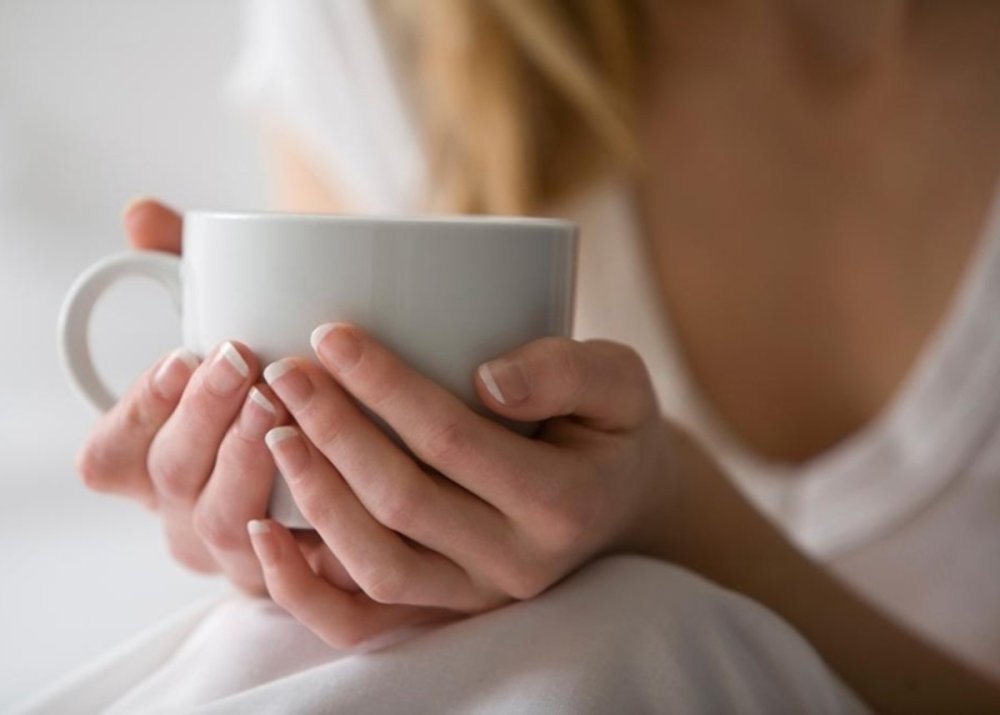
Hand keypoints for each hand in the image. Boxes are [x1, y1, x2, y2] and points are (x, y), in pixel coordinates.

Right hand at [74, 200, 347, 595]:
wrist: (359, 457)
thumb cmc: (271, 383)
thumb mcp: (230, 323)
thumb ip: (184, 270)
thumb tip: (141, 214)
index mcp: (155, 463)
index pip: (111, 456)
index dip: (138, 409)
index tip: (182, 355)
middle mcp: (185, 512)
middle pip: (172, 481)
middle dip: (204, 418)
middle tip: (246, 365)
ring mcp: (237, 553)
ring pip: (223, 526)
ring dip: (249, 463)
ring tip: (285, 409)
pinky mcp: (294, 579)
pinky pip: (288, 581)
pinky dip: (303, 544)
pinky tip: (328, 503)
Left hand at [248, 323, 676, 643]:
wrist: (618, 497)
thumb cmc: (609, 424)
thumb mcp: (618, 380)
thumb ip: (567, 371)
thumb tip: (487, 381)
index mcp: (563, 504)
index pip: (454, 441)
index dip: (386, 388)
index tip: (333, 336)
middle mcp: (519, 564)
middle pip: (402, 501)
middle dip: (333, 430)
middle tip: (285, 372)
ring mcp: (476, 597)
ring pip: (376, 565)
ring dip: (315, 497)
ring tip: (274, 429)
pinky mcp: (444, 612)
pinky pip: (362, 621)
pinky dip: (303, 589)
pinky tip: (263, 532)